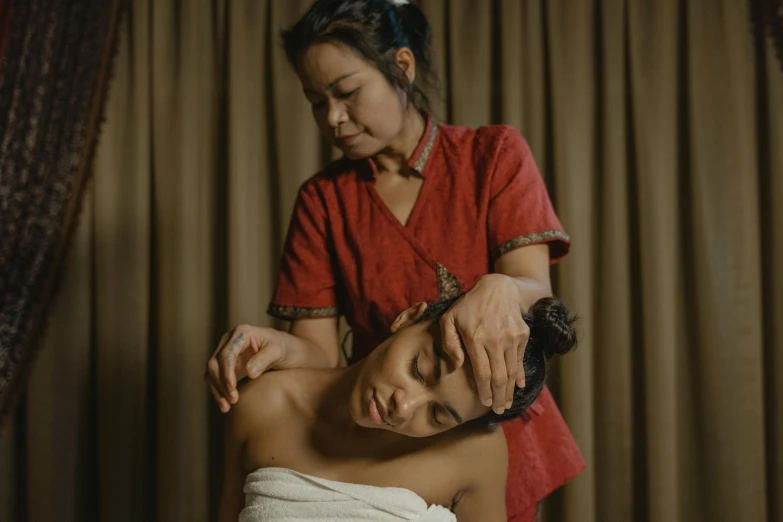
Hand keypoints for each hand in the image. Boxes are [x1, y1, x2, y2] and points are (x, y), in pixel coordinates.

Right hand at [205, 325, 288, 412]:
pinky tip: (224, 404)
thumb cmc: (285, 347)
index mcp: (242, 332)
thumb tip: (249, 372)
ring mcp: (228, 350)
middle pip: (215, 362)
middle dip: (221, 383)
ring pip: (212, 371)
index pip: (226, 354)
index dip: (226, 373)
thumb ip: (264, 359)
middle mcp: (231, 339)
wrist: (290, 350)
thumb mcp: (278, 351)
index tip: (232, 389)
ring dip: (217, 389)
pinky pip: (216, 376)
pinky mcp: (228, 363)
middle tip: (233, 400)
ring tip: (226, 406)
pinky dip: (218, 390)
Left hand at [439, 274, 529, 414]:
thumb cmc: (468, 306)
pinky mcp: (522, 335)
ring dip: (510, 391)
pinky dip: (520, 375)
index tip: (485, 404)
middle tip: (499, 410)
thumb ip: (448, 343)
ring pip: (512, 371)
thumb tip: (457, 366)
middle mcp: (495, 339)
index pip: (482, 373)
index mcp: (475, 338)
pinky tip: (519, 386)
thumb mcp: (449, 319)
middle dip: (499, 397)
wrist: (498, 287)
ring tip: (507, 403)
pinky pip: (521, 360)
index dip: (484, 391)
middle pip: (500, 377)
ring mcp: (511, 337)